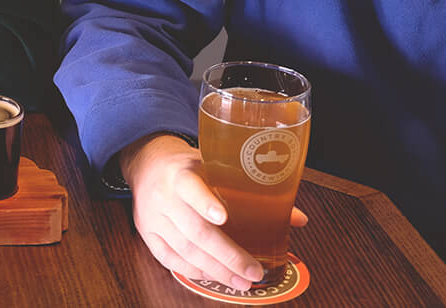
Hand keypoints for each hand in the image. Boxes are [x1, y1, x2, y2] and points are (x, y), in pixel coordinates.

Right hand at [119, 133, 307, 289]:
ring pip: (184, 249)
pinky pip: (169, 258)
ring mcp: (153, 217)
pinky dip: (193, 270)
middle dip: (227, 255)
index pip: (191, 187)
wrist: (147, 165)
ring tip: (241, 282)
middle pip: (194, 230)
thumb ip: (252, 191)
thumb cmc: (189, 168)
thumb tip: (298, 218)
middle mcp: (164, 195)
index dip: (206, 203)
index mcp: (181, 173)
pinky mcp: (147, 233)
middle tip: (253, 271)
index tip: (224, 217)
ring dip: (215, 269)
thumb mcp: (216, 167)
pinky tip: (213, 276)